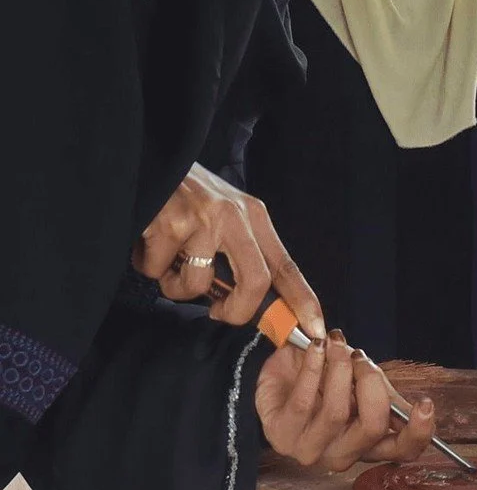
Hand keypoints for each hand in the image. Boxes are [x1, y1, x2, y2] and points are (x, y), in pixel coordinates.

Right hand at [133, 165, 324, 340]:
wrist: (150, 160)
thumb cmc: (188, 196)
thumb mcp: (226, 215)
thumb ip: (242, 253)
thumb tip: (254, 304)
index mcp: (254, 217)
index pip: (286, 266)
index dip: (302, 300)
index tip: (314, 329)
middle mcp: (234, 217)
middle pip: (255, 282)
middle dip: (237, 311)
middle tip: (218, 312)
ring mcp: (202, 221)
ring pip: (197, 284)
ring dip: (175, 286)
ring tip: (169, 260)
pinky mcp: (169, 225)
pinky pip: (158, 271)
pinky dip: (149, 266)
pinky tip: (149, 243)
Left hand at [254, 333, 435, 473]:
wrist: (283, 371)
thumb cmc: (327, 380)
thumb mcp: (361, 383)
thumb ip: (383, 392)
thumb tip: (408, 403)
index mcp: (369, 443)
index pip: (402, 450)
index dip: (419, 432)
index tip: (425, 403)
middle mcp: (342, 454)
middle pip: (372, 427)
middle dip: (371, 381)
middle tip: (360, 357)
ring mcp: (310, 450)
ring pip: (336, 413)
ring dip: (339, 368)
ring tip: (335, 344)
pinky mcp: (280, 436)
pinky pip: (303, 401)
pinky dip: (313, 367)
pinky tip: (316, 349)